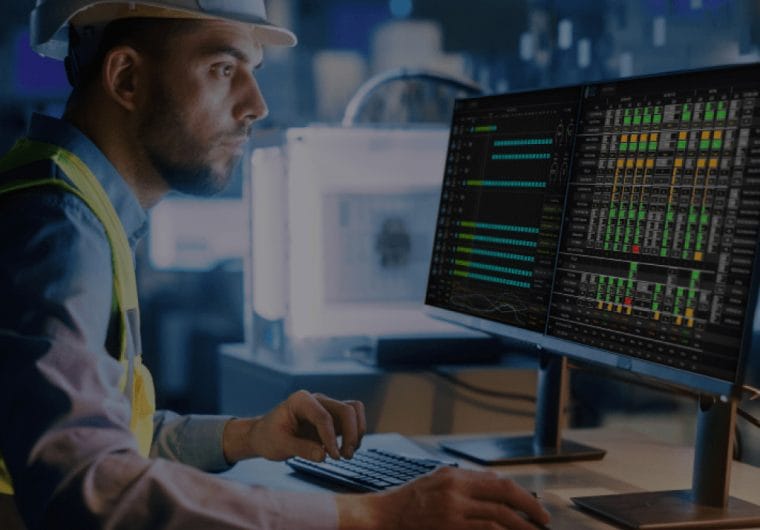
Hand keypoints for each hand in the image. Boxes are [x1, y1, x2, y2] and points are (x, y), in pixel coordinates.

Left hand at [223, 390, 365, 462]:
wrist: (264, 436)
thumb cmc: (269, 437)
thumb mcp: (279, 444)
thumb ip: (301, 449)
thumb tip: (323, 455)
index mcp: (301, 400)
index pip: (324, 416)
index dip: (331, 437)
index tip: (333, 457)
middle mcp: (317, 400)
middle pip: (346, 410)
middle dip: (351, 433)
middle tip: (344, 456)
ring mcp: (326, 408)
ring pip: (354, 411)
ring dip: (357, 432)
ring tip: (348, 454)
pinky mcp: (332, 419)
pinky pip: (353, 420)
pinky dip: (355, 434)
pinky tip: (345, 451)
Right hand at [336, 467, 550, 529]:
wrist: (385, 514)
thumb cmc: (410, 499)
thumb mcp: (437, 480)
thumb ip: (464, 481)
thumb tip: (495, 487)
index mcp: (456, 476)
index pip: (498, 481)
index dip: (521, 494)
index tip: (534, 506)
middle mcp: (457, 489)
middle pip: (504, 494)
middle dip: (529, 507)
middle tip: (543, 520)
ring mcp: (453, 509)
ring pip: (498, 516)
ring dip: (520, 526)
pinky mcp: (450, 526)